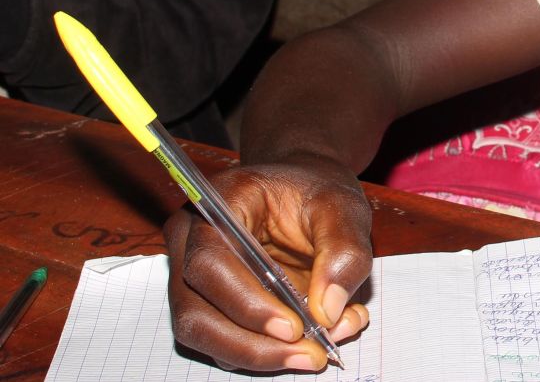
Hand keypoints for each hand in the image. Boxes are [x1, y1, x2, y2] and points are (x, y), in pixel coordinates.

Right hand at [164, 158, 372, 372]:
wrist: (306, 188)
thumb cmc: (317, 190)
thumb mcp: (343, 206)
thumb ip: (343, 251)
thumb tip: (328, 311)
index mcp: (217, 204)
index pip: (210, 264)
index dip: (247, 304)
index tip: (294, 327)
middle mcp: (190, 243)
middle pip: (195, 313)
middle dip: (251, 345)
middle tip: (311, 355)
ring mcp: (193, 278)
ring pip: (205, 335)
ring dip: (260, 354)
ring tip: (317, 351)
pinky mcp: (211, 304)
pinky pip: (226, 339)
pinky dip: (267, 350)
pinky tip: (313, 341)